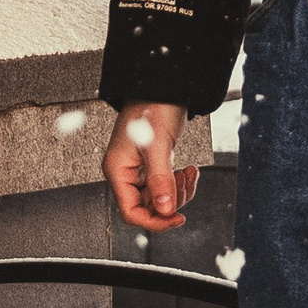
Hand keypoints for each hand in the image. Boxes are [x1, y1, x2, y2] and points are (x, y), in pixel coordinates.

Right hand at [104, 101, 198, 234]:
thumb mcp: (157, 145)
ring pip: (160, 198)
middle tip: (185, 184)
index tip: (176, 218)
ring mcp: (139, 170)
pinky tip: (188, 170)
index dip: (154, 221)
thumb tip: (165, 209)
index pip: (131, 212)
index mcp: (117, 170)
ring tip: (189, 174)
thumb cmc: (152, 106)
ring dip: (179, 191)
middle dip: (172, 200)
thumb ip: (160, 180)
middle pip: (148, 207)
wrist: (163, 87)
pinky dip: (180, 182)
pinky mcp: (152, 164)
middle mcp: (126, 173)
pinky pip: (166, 185)